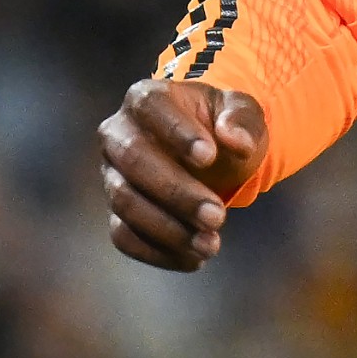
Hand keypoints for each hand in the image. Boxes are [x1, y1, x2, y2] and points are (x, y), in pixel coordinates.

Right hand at [96, 79, 266, 271]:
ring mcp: (112, 175)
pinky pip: (124, 236)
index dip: (176, 132)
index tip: (210, 157)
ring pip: (125, 203)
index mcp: (147, 98)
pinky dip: (157, 252)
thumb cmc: (223, 125)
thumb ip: (242, 120)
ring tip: (211, 244)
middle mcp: (119, 134)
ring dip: (168, 228)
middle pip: (134, 160)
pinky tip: (193, 260)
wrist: (211, 154)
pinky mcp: (116, 211)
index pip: (151, 107)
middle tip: (218, 216)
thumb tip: (236, 142)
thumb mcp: (244, 112)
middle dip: (176, 192)